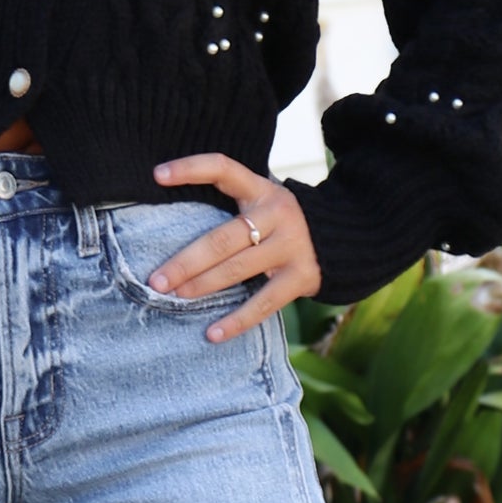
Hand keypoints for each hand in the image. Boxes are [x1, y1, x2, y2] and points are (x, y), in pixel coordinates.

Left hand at [149, 153, 322, 341]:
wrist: (345, 238)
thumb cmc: (281, 221)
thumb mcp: (263, 201)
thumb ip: (231, 207)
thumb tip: (170, 226)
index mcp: (261, 189)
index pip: (223, 168)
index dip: (191, 169)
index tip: (157, 175)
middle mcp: (276, 214)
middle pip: (223, 238)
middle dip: (185, 260)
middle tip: (156, 279)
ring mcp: (291, 246)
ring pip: (238, 269)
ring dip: (202, 286)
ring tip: (173, 297)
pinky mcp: (301, 277)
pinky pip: (264, 303)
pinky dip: (237, 320)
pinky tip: (212, 333)